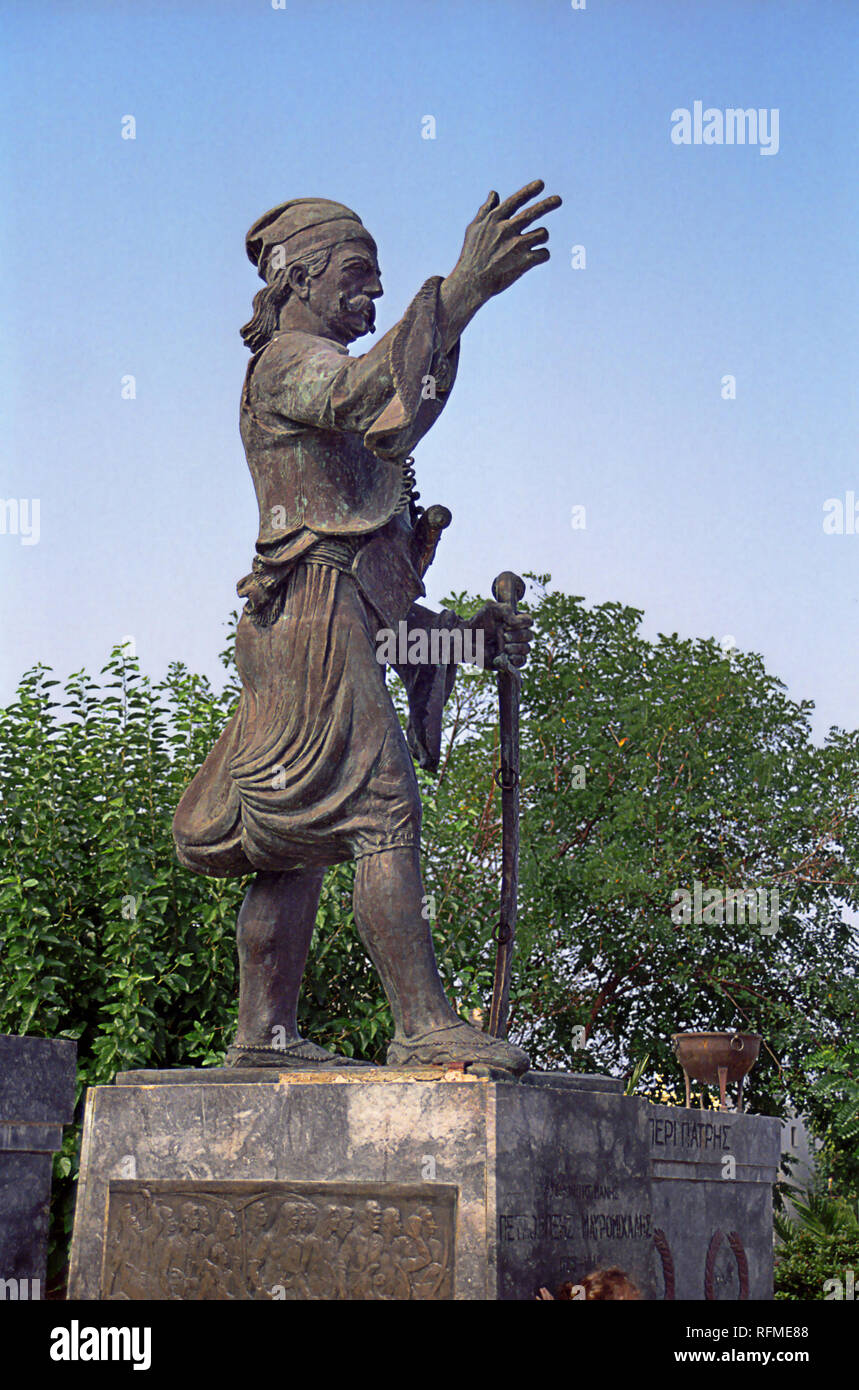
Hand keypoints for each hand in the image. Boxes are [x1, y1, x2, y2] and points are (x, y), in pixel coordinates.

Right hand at [451, 179, 561, 307]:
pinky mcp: (524, 262)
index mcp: (495, 220)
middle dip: (548, 204)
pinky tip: (535, 258)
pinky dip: (542, 255)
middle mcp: (507, 230)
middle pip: (533, 213)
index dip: (529, 191)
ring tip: (535, 241)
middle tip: (558, 200)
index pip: (515, 201)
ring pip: (543, 234)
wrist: (472, 282)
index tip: (541, 184)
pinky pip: (544, 254)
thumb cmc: (471, 254)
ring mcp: (517, 246)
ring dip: (541, 236)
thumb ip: (486, 210)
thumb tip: (494, 193)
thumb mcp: (474, 229)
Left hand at [463, 601, 533, 669]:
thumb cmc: (478, 622)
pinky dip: (514, 659)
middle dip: (517, 636)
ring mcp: (514, 648)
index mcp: (515, 621)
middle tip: (502, 636)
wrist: (466, 639)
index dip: (521, 623)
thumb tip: (515, 622)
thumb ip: (506, 609)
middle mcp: (517, 634)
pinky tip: (501, 656)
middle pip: (530, 636)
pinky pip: (522, 661)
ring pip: (526, 649)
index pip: (529, 621)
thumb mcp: (490, 609)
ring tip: (501, 647)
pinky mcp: (509, 660)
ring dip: (514, 648)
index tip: (506, 623)